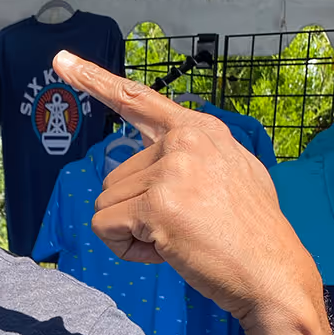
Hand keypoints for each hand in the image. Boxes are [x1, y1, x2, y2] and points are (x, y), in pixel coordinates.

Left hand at [53, 51, 323, 328]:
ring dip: (132, 232)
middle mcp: (183, 142)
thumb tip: (162, 152)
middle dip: (137, 213)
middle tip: (183, 228)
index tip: (61, 61)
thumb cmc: (251, 233)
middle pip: (115, 177)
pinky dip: (125, 249)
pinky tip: (165, 251)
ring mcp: (170, 171)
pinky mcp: (155, 205)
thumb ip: (194, 155)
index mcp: (200, 130)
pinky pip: (105, 228)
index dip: (94, 79)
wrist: (272, 273)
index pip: (138, 99)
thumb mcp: (233, 172)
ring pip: (107, 204)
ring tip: (180, 239)